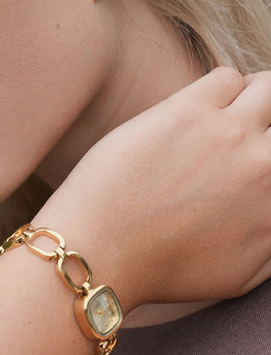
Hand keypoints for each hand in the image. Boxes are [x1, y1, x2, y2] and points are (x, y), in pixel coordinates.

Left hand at [35, 68, 270, 310]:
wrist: (101, 253)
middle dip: (269, 123)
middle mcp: (267, 167)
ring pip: (267, 88)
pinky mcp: (188, 113)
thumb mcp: (237, 276)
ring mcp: (230, 135)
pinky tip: (194, 110)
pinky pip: (225, 78)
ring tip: (226, 112)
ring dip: (254, 96)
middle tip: (249, 128)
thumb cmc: (158, 270)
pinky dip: (220, 88)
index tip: (260, 147)